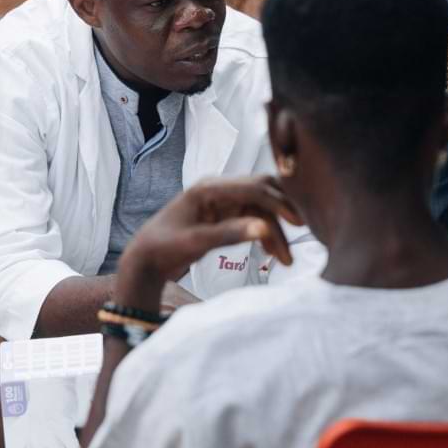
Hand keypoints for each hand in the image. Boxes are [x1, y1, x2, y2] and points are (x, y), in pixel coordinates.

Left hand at [114, 176, 302, 311]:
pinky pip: (254, 219)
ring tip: (285, 260)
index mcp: (209, 188)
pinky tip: (273, 253)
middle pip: (263, 193)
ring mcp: (223, 201)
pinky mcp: (225, 214)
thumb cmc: (164, 247)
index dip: (279, 203)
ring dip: (275, 231)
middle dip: (283, 214)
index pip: (254, 187)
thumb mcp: (195, 243)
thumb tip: (264, 228)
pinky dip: (265, 234)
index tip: (299, 223)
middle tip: (301, 235)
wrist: (146, 259)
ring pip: (261, 210)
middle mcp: (219, 189)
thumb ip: (229, 234)